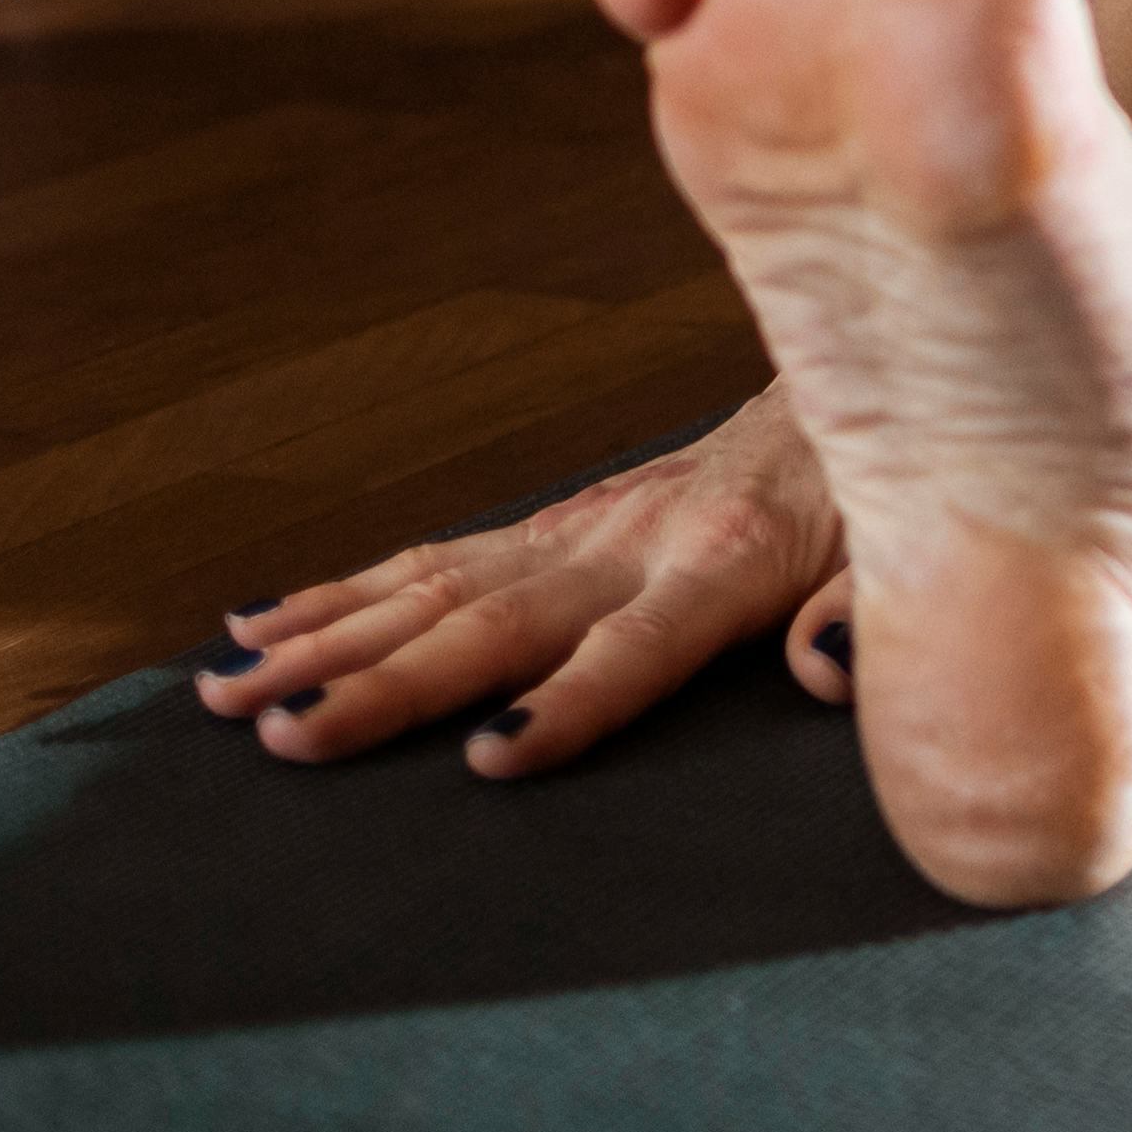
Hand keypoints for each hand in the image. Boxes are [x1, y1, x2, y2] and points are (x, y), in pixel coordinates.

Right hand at [196, 383, 853, 776]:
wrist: (860, 373)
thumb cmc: (879, 490)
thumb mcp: (904, 549)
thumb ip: (870, 611)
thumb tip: (826, 668)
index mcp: (721, 566)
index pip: (634, 650)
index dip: (567, 705)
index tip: (491, 759)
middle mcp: (630, 542)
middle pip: (493, 624)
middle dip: (382, 685)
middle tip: (282, 739)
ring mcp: (582, 527)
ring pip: (434, 586)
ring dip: (326, 638)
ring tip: (228, 686)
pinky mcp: (558, 523)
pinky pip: (435, 561)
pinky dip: (344, 592)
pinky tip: (265, 621)